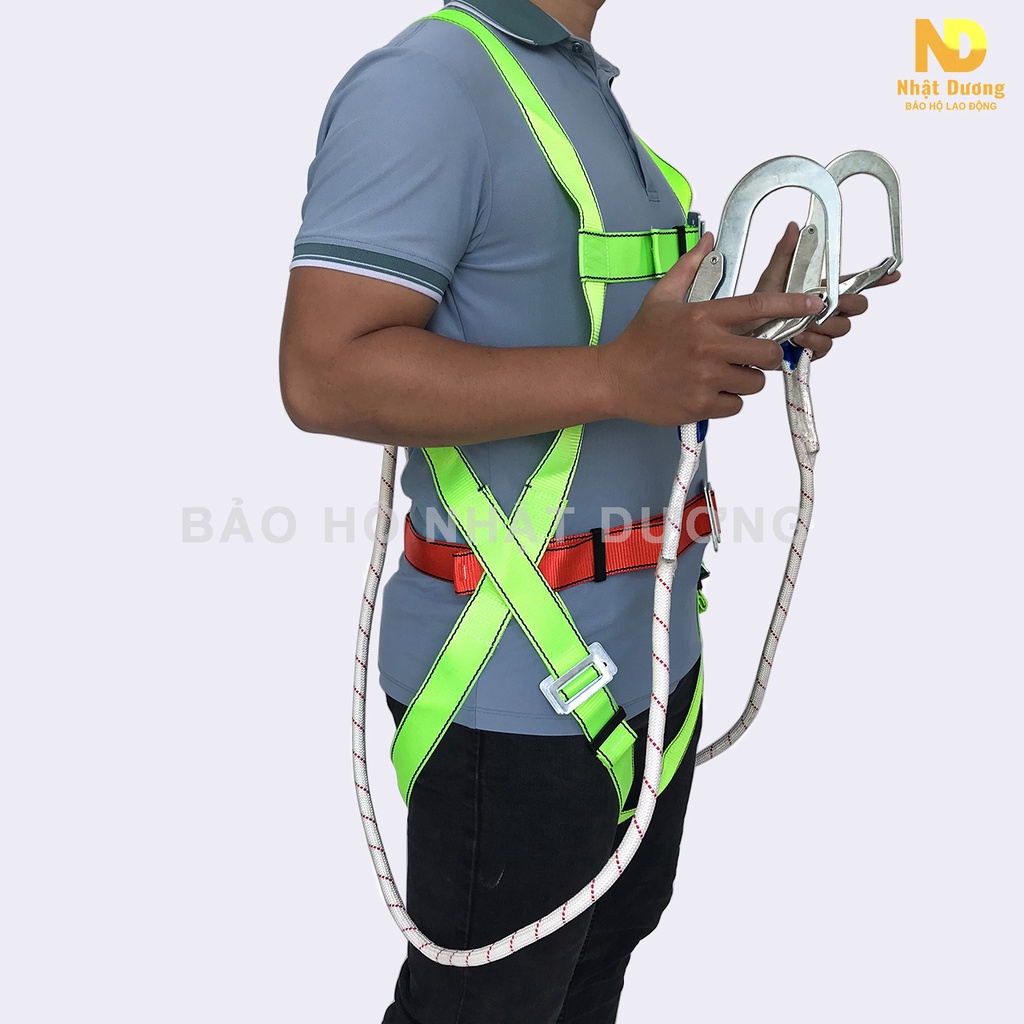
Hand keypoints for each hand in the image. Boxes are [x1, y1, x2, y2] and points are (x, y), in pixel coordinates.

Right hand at [599, 232, 825, 425]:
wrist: (613, 379)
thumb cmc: (639, 340)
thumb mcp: (661, 297)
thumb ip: (689, 267)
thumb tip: (708, 238)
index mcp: (703, 316)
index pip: (758, 306)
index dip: (792, 304)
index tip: (815, 304)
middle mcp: (708, 346)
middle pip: (768, 353)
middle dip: (768, 356)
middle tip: (753, 357)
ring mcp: (705, 378)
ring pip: (754, 382)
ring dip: (745, 381)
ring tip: (721, 376)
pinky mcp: (700, 405)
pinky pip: (737, 406)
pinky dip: (728, 402)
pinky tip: (707, 393)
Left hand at [756, 221, 900, 359]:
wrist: (745, 333)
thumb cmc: (758, 305)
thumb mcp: (771, 275)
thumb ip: (785, 252)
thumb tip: (793, 227)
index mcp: (821, 289)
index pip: (855, 282)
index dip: (877, 278)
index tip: (893, 274)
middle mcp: (825, 310)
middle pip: (856, 307)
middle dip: (848, 304)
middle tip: (830, 304)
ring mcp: (822, 331)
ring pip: (842, 328)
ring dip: (823, 325)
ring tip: (801, 324)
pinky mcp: (813, 350)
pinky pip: (825, 346)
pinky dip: (812, 341)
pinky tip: (798, 337)